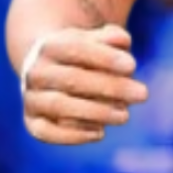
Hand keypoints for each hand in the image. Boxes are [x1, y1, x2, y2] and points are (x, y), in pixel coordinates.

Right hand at [20, 25, 149, 144]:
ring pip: (60, 106)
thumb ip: (112, 37)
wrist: (50, 68)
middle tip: (142, 94)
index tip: (133, 66)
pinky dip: (72, 135)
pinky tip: (100, 132)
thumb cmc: (84, 52)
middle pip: (72, 80)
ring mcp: (31, 97)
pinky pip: (45, 132)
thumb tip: (123, 42)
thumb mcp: (97, 38)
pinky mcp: (31, 121)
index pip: (77, 49)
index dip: (105, 58)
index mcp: (51, 45)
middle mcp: (35, 72)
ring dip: (95, 112)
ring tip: (125, 116)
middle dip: (110, 87)